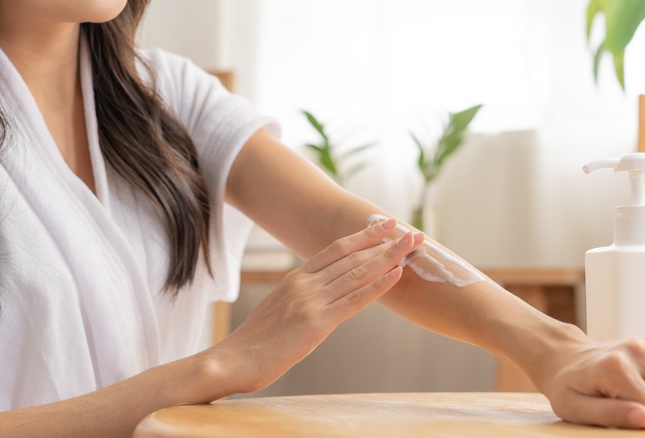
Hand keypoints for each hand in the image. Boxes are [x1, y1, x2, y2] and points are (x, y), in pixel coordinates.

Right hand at [209, 218, 423, 396]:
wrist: (232, 361)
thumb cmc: (254, 344)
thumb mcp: (278, 311)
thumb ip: (301, 300)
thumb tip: (321, 297)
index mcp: (295, 279)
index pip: (335, 250)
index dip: (362, 236)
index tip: (385, 226)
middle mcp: (304, 284)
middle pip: (351, 256)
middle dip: (384, 243)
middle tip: (410, 231)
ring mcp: (311, 301)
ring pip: (357, 273)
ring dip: (388, 257)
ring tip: (412, 245)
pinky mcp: (316, 323)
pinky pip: (353, 301)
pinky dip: (377, 286)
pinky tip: (396, 275)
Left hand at [538, 332, 644, 428]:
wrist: (567, 357)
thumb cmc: (569, 388)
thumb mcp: (576, 408)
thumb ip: (609, 415)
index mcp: (617, 367)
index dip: (643, 425)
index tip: (620, 414)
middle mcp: (639, 351)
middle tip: (626, 408)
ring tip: (631, 396)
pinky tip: (642, 386)